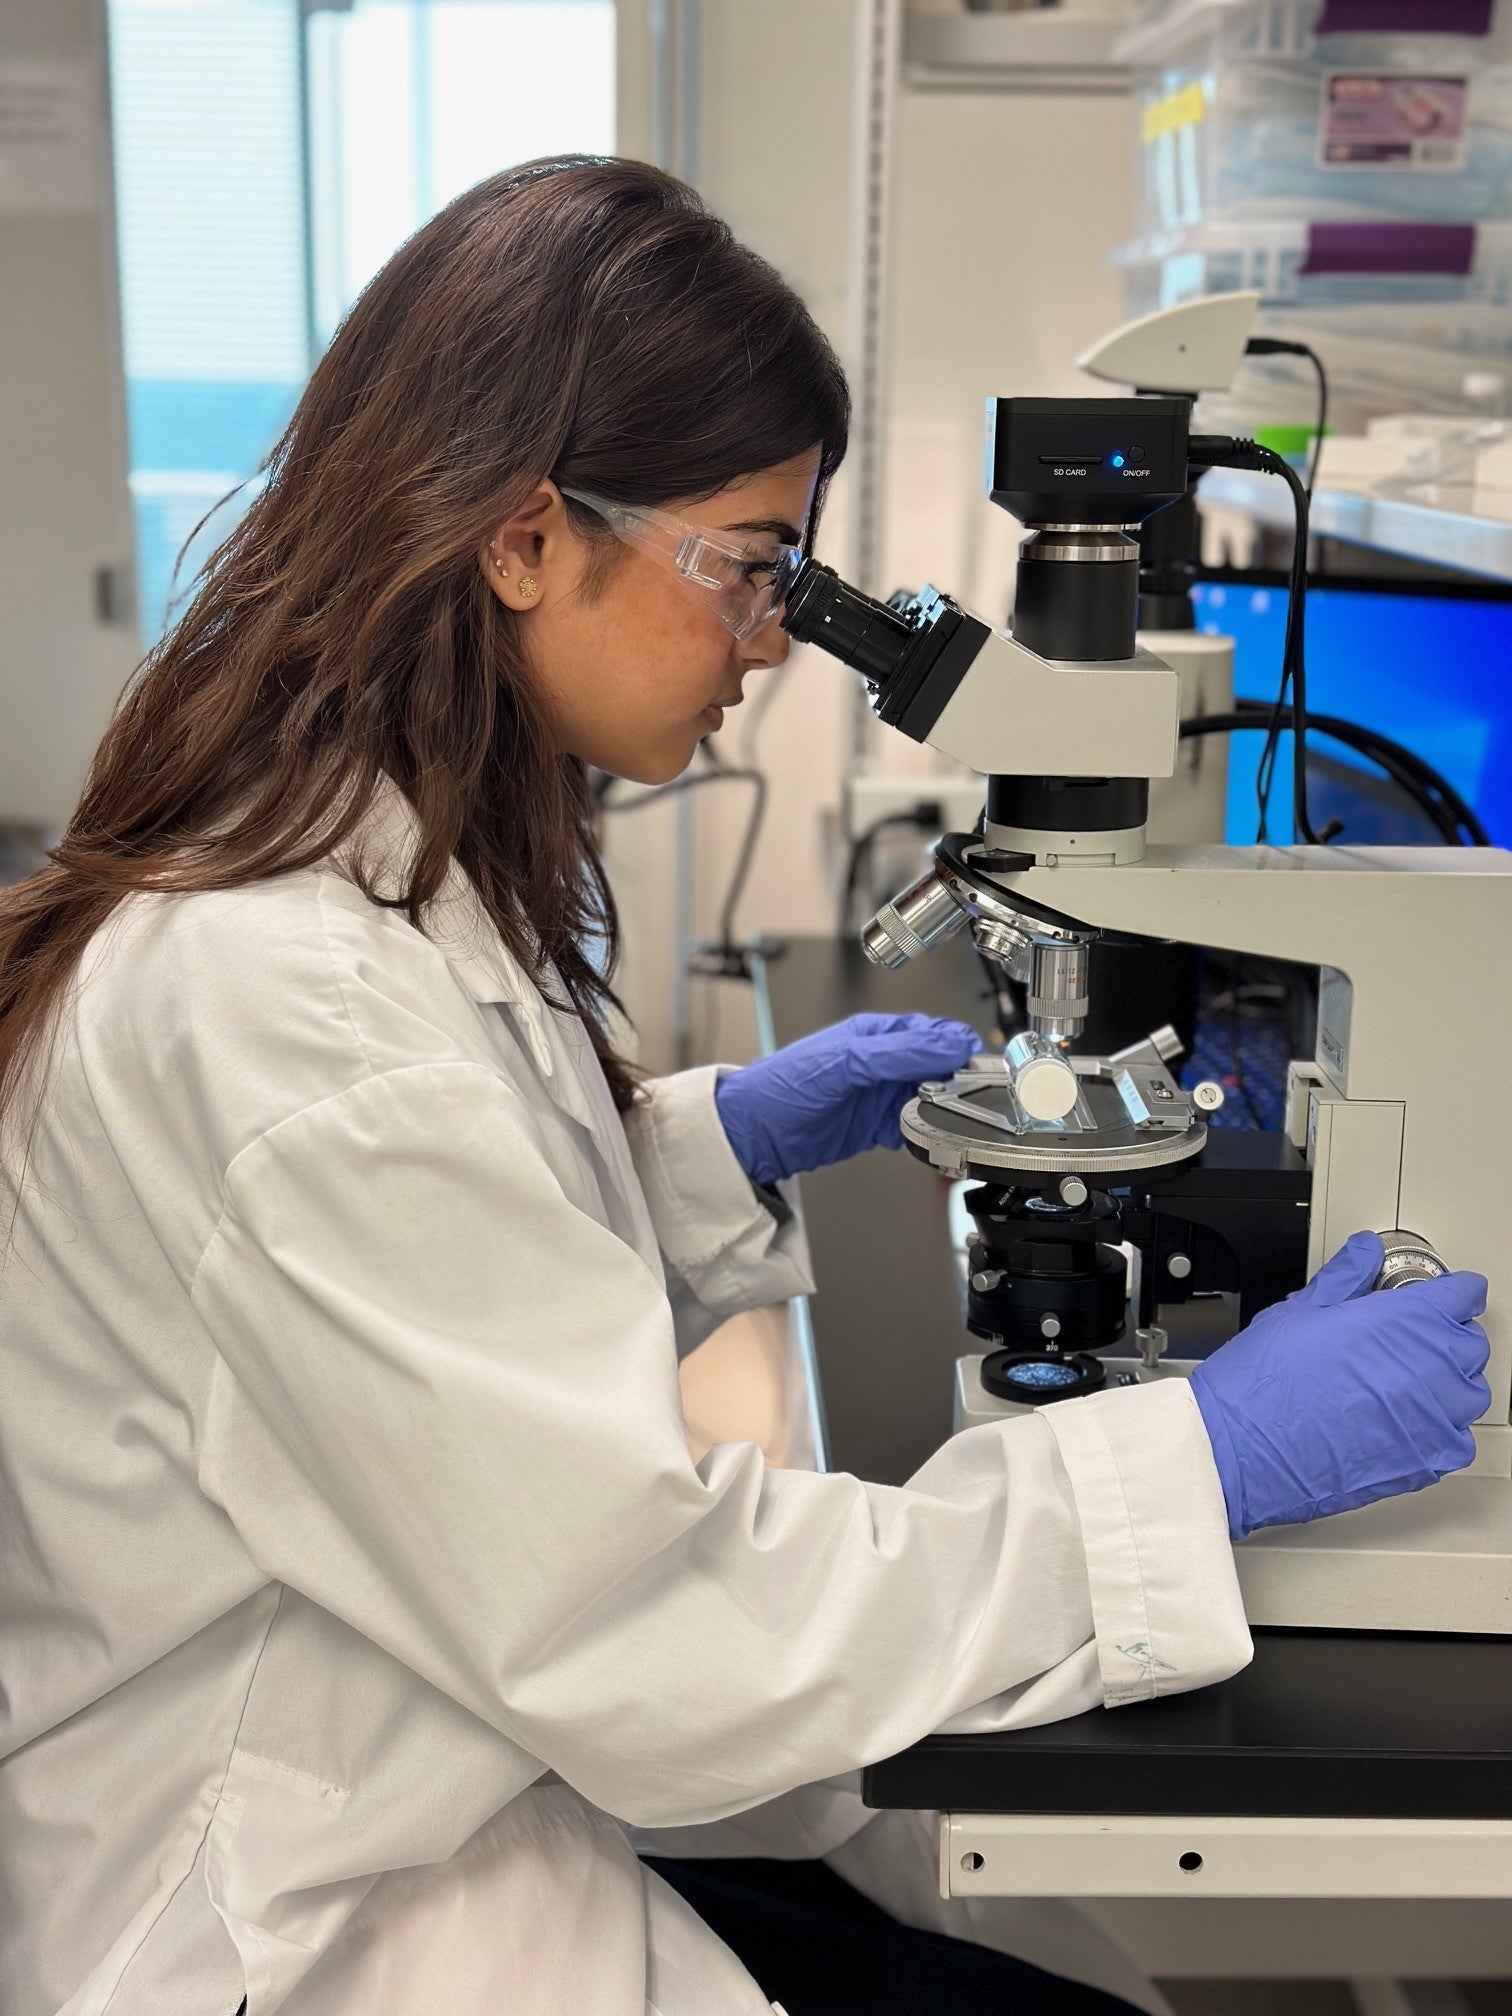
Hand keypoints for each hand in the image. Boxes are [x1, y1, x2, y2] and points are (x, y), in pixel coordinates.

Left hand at [714, 1012, 978, 1188]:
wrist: (752, 1135)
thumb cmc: (782, 1087)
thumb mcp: (844, 1062)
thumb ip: (898, 1053)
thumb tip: (948, 1045)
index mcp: (876, 1034)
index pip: (933, 1033)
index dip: (958, 1048)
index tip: (977, 1068)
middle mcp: (883, 1062)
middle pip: (938, 1068)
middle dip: (958, 1083)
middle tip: (972, 1101)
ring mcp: (880, 1095)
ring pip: (931, 1100)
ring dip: (944, 1112)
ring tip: (952, 1123)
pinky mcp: (875, 1127)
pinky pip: (913, 1128)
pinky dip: (925, 1135)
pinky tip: (928, 1142)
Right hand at [1190, 1230, 1490, 1542]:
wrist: (1242, 1449)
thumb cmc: (1263, 1382)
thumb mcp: (1299, 1311)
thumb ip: (1345, 1277)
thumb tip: (1365, 1252)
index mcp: (1403, 1319)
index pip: (1462, 1294)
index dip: (1449, 1292)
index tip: (1441, 1295)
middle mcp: (1429, 1366)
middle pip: (1470, 1342)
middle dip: (1446, 1334)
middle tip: (1410, 1339)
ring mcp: (1432, 1417)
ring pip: (1470, 1392)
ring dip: (1450, 1382)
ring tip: (1410, 1382)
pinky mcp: (1425, 1460)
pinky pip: (1457, 1439)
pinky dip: (1442, 1429)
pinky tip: (1408, 1422)